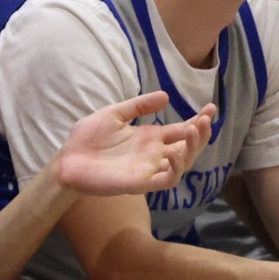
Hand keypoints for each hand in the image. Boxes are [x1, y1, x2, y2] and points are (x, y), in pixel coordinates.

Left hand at [53, 92, 212, 196]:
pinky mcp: (140, 183)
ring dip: (192, 149)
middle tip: (205, 120)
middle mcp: (153, 154)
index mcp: (149, 138)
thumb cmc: (87, 139)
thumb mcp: (115, 114)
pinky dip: (175, 169)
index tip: (211, 108)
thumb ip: (139, 106)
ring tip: (193, 130)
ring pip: (183, 164)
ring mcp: (148, 169)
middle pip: (188, 147)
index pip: (181, 130)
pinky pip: (166, 180)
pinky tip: (174, 153)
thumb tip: (166, 96)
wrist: (67, 159)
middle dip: (201, 134)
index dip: (198, 121)